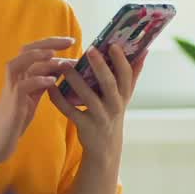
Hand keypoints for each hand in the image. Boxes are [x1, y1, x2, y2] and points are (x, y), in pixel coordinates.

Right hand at [0, 37, 76, 164]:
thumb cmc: (15, 120)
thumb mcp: (32, 97)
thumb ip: (43, 82)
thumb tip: (61, 68)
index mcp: (21, 75)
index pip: (34, 50)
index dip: (52, 43)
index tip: (71, 41)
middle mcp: (14, 77)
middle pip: (27, 50)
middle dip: (49, 43)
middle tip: (70, 41)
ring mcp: (11, 89)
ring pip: (21, 63)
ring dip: (39, 57)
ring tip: (56, 55)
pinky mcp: (12, 103)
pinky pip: (23, 86)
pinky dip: (37, 81)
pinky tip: (52, 81)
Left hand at [49, 44, 147, 161]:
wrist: (105, 149)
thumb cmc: (112, 114)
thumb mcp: (124, 97)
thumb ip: (133, 74)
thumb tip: (144, 51)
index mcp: (123, 95)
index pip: (126, 75)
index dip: (120, 60)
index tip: (113, 44)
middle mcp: (114, 106)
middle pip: (109, 84)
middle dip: (100, 66)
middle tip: (90, 49)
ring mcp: (100, 117)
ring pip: (88, 96)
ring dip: (75, 79)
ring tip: (64, 64)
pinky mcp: (85, 126)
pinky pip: (70, 110)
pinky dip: (59, 99)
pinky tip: (50, 87)